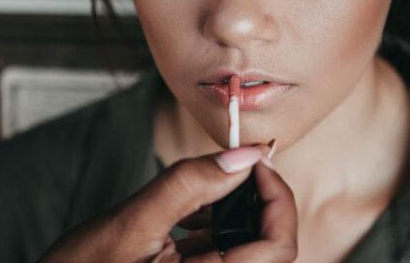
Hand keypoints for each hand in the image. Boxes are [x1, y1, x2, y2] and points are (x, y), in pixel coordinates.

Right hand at [40, 146, 296, 262]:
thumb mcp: (130, 225)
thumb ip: (187, 186)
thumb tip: (242, 155)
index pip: (278, 248)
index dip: (277, 199)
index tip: (257, 161)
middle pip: (269, 246)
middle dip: (258, 200)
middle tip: (237, 165)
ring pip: (246, 247)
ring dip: (235, 211)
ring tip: (208, 185)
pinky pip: (220, 253)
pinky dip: (214, 225)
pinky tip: (188, 212)